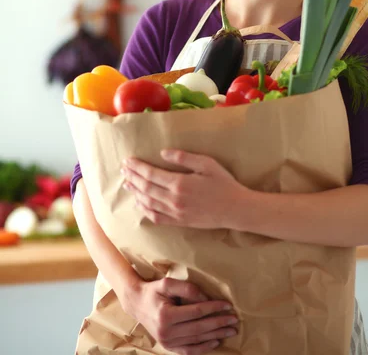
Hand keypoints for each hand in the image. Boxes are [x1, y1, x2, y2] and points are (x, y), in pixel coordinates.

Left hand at [121, 149, 248, 228]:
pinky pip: (156, 218)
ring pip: (148, 203)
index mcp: (179, 183)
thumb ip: (184, 157)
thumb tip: (163, 153)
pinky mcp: (179, 222)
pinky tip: (140, 204)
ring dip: (135, 193)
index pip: (150, 174)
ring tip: (127, 184)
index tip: (128, 160)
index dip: (137, 167)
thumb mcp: (207, 164)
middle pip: (145, 188)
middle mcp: (174, 199)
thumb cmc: (224, 183)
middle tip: (123, 169)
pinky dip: (145, 211)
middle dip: (132, 177)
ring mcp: (175, 213)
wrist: (236, 209)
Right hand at [121, 277, 238, 354]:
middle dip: (219, 323)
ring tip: (230, 331)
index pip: (197, 312)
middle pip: (199, 328)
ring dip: (216, 335)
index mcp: (166, 315)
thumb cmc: (154, 291)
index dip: (214, 308)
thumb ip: (187, 289)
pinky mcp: (169, 347)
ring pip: (197, 340)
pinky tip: (216, 341)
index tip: (228, 305)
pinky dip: (204, 347)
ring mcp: (167, 342)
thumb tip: (206, 298)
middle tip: (234, 320)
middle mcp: (166, 332)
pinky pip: (190, 350)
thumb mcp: (167, 283)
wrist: (137, 304)